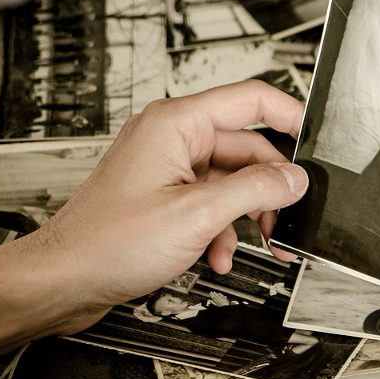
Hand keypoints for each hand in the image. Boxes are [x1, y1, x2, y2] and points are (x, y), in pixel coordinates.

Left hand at [24, 80, 305, 325]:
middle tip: (286, 218)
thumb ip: (255, 191)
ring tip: (256, 244)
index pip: (250, 99)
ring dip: (246, 215)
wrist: (65, 279)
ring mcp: (166, 167)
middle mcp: (171, 138)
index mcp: (176, 124)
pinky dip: (221, 229)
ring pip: (231, 180)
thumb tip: (293, 179)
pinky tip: (217, 255)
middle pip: (245, 148)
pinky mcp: (163, 195)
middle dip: (269, 188)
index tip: (314, 137)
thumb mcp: (198, 215)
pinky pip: (210, 201)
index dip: (290, 114)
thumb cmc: (107, 242)